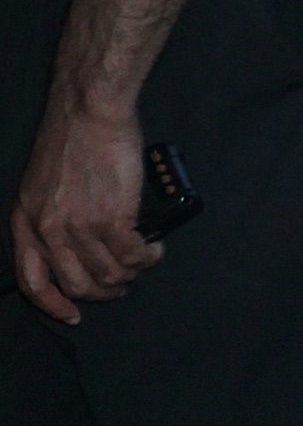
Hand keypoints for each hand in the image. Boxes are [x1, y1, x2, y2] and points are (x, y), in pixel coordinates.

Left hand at [10, 89, 157, 321]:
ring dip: (131, 273)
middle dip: (104, 292)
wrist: (89, 110)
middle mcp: (48, 229)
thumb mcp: (42, 184)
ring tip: (144, 257)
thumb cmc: (72, 139)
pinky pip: (133, 257)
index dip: (54, 305)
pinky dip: (148, 258)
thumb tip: (77, 249)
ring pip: (109, 276)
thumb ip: (51, 218)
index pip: (32, 281)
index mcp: (26, 220)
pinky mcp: (111, 219)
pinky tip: (154, 248)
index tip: (73, 314)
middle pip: (77, 285)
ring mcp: (79, 226)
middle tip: (122, 283)